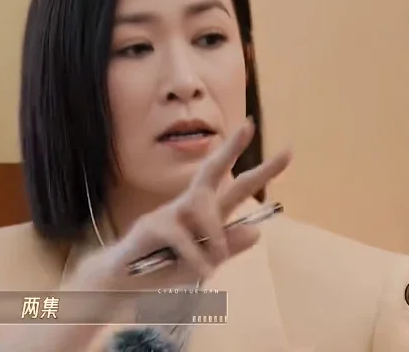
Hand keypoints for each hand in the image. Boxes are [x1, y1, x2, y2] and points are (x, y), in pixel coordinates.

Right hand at [69, 118, 291, 292]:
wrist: (121, 284)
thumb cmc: (161, 270)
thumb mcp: (202, 264)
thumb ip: (226, 249)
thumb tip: (257, 231)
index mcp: (205, 216)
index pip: (235, 188)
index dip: (261, 172)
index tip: (287, 152)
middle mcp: (188, 207)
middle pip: (212, 172)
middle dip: (232, 149)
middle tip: (249, 124)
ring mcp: (168, 213)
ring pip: (203, 208)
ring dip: (215, 237)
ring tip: (214, 265)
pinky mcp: (152, 226)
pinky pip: (183, 237)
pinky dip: (196, 258)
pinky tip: (200, 273)